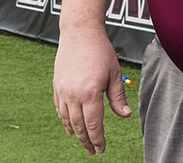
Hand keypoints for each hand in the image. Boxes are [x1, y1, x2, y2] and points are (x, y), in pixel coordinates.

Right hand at [53, 26, 130, 154]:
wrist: (80, 32)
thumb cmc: (100, 50)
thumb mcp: (114, 73)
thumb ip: (118, 96)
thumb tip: (125, 115)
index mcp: (90, 93)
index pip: (93, 124)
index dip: (98, 139)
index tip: (101, 149)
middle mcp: (74, 95)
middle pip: (79, 126)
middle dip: (86, 141)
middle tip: (93, 151)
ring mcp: (63, 91)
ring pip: (67, 120)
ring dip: (75, 133)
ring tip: (83, 141)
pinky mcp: (57, 86)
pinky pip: (59, 109)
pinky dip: (65, 120)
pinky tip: (70, 126)